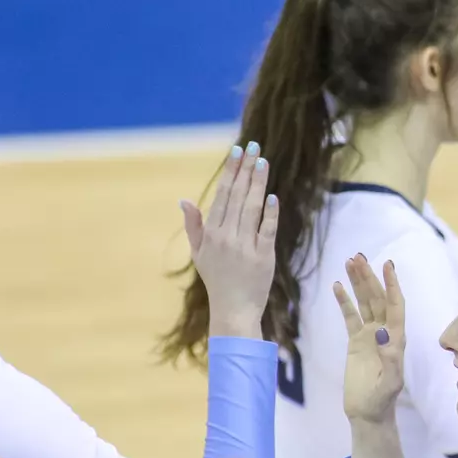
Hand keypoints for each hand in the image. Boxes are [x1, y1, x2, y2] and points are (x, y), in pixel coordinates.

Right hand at [185, 142, 278, 340]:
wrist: (233, 310)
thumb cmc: (217, 280)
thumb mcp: (199, 253)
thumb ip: (194, 225)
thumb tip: (184, 200)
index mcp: (212, 233)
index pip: (222, 195)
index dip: (230, 172)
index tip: (237, 151)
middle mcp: (227, 237)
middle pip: (237, 196)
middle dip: (245, 169)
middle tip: (253, 146)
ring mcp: (245, 247)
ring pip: (252, 209)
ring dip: (258, 184)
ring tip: (263, 162)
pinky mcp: (263, 257)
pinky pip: (266, 231)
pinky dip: (270, 214)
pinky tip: (272, 197)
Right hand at [335, 254, 406, 424]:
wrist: (368, 413)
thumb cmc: (382, 400)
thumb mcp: (389, 382)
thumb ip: (390, 358)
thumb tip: (383, 333)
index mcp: (396, 339)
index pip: (395, 305)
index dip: (392, 285)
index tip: (387, 265)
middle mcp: (385, 332)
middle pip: (378, 298)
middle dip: (369, 277)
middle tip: (358, 257)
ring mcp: (370, 335)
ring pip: (364, 303)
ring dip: (358, 283)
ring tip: (349, 262)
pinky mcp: (355, 342)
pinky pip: (350, 316)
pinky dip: (344, 301)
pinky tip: (336, 286)